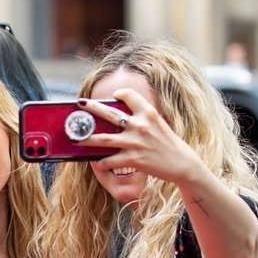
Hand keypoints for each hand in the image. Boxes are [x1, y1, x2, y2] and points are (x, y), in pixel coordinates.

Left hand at [77, 89, 206, 186]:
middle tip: (80, 103)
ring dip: (87, 138)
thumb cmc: (169, 144)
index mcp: (148, 113)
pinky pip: (111, 160)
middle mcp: (140, 125)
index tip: (112, 96)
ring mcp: (135, 142)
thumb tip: (122, 116)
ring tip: (74, 138)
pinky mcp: (133, 159)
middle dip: (92, 108)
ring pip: (104, 139)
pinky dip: (101, 162)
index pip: (129, 95)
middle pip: (110, 114)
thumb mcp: (158, 124)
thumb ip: (142, 118)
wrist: (182, 164)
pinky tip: (95, 162)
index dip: (119, 94)